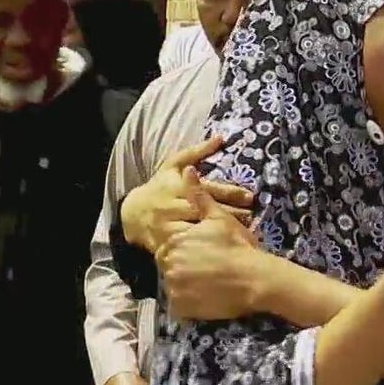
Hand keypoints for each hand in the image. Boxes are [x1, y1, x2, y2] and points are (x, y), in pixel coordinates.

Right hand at [119, 135, 254, 251]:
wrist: (133, 212)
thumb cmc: (160, 185)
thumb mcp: (174, 164)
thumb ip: (198, 151)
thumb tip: (221, 137)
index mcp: (179, 186)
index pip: (208, 189)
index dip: (229, 193)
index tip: (249, 196)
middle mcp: (174, 205)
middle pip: (206, 210)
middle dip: (230, 214)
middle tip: (251, 216)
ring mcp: (169, 225)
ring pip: (197, 229)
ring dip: (219, 231)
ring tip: (242, 232)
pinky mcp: (166, 242)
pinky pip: (187, 245)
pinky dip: (203, 245)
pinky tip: (221, 247)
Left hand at [158, 192, 265, 319]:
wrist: (254, 278)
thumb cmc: (238, 246)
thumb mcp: (219, 218)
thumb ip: (199, 197)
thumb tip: (187, 172)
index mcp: (175, 241)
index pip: (170, 247)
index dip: (186, 250)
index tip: (204, 254)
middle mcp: (169, 264)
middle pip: (170, 266)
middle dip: (184, 267)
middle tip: (209, 269)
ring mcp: (174, 288)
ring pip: (175, 285)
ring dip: (187, 285)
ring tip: (210, 283)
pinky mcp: (182, 307)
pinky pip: (180, 306)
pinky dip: (190, 302)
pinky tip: (208, 296)